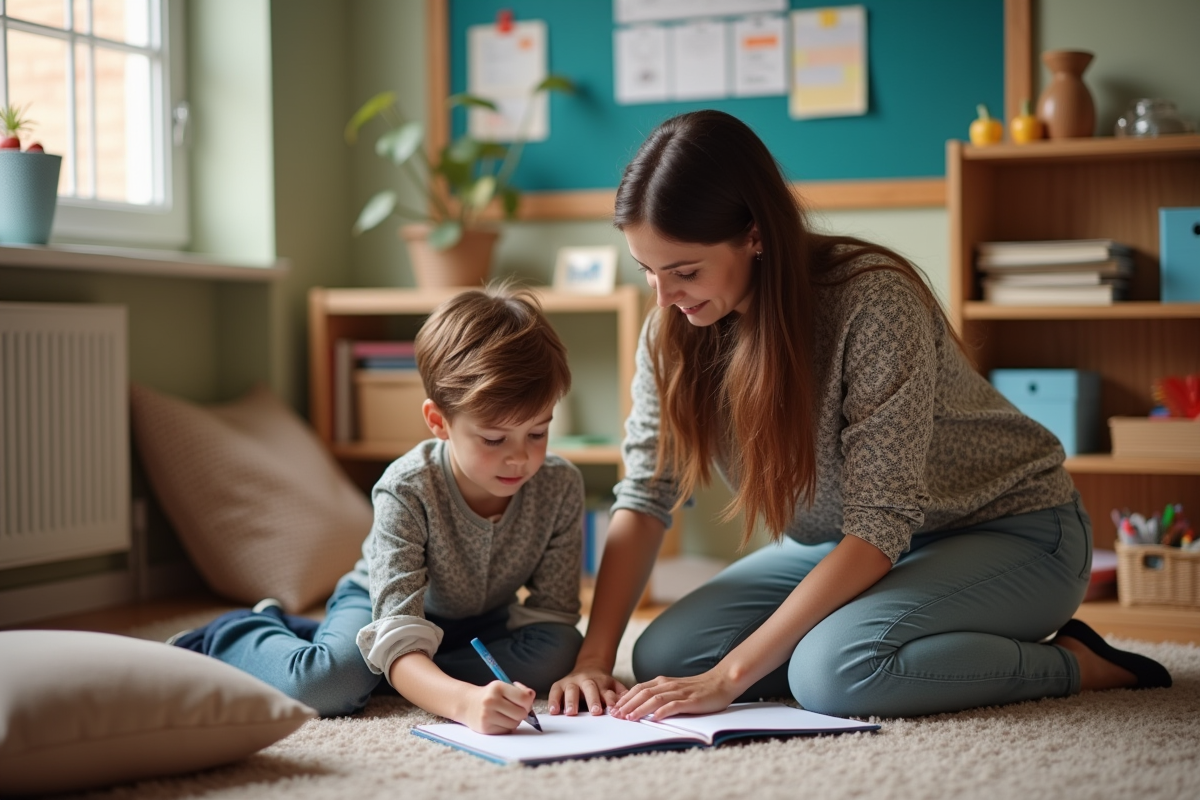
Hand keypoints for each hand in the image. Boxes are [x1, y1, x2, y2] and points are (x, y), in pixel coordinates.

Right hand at [461, 681, 535, 734]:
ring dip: (514, 721)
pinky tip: (499, 721)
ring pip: (515, 724)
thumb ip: (520, 691)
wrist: (468, 704)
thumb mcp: (503, 687)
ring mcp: (487, 715)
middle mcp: (491, 700)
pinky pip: (506, 731)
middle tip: (516, 710)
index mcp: (498, 687)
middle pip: (521, 713)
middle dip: (522, 713)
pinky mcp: (485, 728)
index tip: (525, 703)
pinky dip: (506, 727)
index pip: (524, 698)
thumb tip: (531, 696)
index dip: (528, 702)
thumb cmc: (491, 695)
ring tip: (506, 715)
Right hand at [548, 662, 627, 715]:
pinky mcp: (559, 685)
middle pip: (590, 688)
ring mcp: (572, 682)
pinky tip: (553, 711)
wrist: (589, 666)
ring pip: (571, 690)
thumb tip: (629, 705)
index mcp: (602, 682)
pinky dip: (553, 701)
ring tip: (570, 713)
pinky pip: (555, 692)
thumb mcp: (614, 685)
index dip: (610, 701)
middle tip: (595, 712)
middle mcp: (587, 681)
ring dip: (571, 701)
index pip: (607, 692)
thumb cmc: (601, 682)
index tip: (613, 710)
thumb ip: (620, 695)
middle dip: (592, 700)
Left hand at [609, 668, 739, 721]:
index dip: (624, 698)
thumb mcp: (675, 688)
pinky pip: (675, 706)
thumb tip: (641, 705)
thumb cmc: (698, 688)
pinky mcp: (691, 701)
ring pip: (655, 699)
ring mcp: (680, 693)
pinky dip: (663, 712)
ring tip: (629, 718)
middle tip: (615, 716)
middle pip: (643, 693)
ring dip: (640, 708)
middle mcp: (669, 685)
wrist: (721, 681)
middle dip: (627, 704)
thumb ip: (660, 694)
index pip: (639, 689)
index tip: (613, 709)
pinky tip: (655, 718)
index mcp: (663, 682)